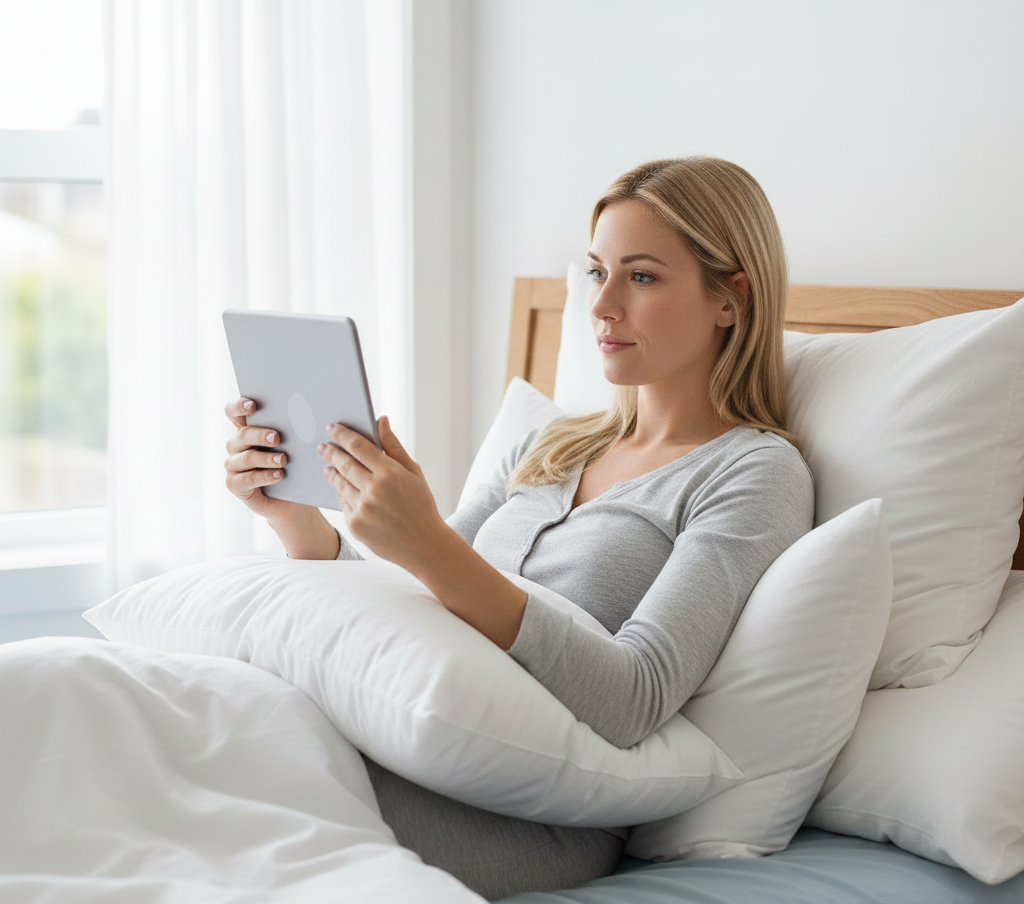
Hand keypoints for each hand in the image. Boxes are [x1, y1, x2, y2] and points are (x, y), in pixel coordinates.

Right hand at [223, 397, 304, 521]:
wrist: (290, 498)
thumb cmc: (292, 466)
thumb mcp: (293, 447)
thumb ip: (290, 431)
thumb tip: (304, 414)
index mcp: (246, 430)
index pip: (233, 412)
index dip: (238, 406)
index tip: (253, 405)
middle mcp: (236, 445)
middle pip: (242, 434)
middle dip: (260, 435)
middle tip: (277, 438)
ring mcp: (233, 465)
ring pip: (247, 457)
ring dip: (266, 458)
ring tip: (283, 460)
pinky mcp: (234, 484)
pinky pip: (247, 479)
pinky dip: (264, 476)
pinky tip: (279, 475)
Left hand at [318, 416, 444, 570]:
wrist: (424, 545)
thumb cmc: (421, 505)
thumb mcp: (413, 472)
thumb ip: (394, 446)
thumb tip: (381, 419)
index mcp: (390, 473)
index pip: (358, 446)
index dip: (342, 434)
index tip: (332, 428)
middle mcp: (374, 490)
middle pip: (344, 463)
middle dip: (331, 452)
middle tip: (322, 446)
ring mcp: (362, 509)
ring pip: (339, 483)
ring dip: (331, 473)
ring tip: (328, 467)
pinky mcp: (355, 525)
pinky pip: (342, 503)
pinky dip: (341, 494)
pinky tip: (341, 489)